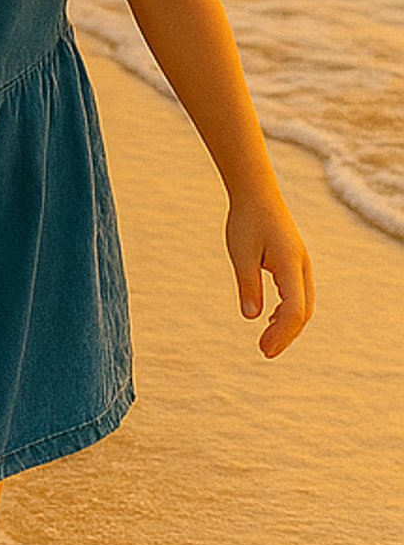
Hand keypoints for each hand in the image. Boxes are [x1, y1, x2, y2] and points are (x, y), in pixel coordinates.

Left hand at [226, 186, 314, 357]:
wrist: (257, 192)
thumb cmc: (246, 220)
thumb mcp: (241, 253)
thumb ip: (248, 284)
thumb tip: (251, 317)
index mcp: (291, 266)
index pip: (294, 310)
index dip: (282, 334)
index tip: (264, 349)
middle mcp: (302, 267)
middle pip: (303, 312)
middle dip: (286, 335)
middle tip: (265, 352)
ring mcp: (302, 265)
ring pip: (303, 304)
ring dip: (288, 325)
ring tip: (268, 342)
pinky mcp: (295, 262)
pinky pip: (298, 294)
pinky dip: (288, 311)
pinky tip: (270, 319)